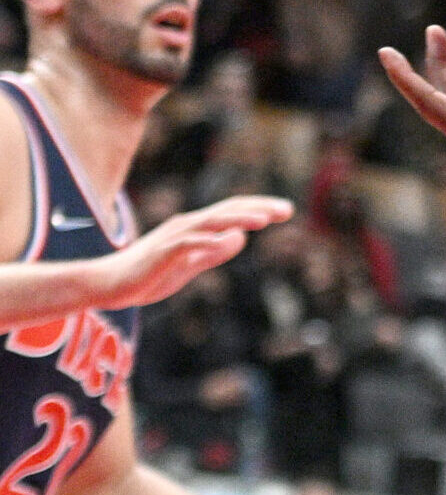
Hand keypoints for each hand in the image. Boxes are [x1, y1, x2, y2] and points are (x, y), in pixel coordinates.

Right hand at [94, 195, 294, 309]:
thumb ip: (213, 253)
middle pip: (228, 210)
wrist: (107, 286)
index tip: (286, 211)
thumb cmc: (147, 276)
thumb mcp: (189, 266)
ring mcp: (173, 238)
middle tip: (288, 210)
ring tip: (264, 220)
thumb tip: (240, 238)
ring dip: (238, 218)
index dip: (259, 209)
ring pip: (211, 222)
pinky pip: (187, 244)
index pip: (233, 212)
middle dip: (258, 208)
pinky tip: (227, 239)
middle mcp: (187, 226)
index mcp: (195, 228)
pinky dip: (207, 241)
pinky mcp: (161, 253)